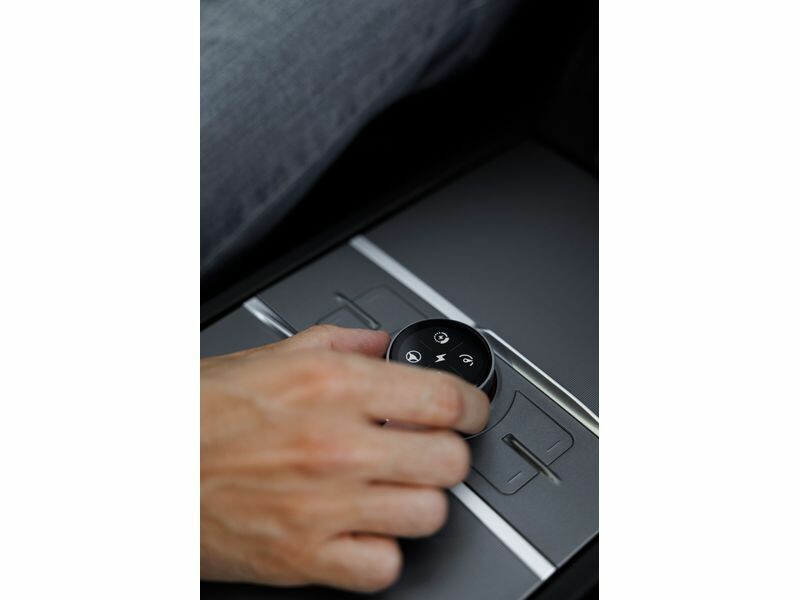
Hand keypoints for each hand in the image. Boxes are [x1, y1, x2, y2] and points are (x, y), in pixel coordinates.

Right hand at [201, 325, 489, 591]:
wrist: (143, 464)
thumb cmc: (197, 412)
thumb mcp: (269, 356)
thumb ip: (338, 342)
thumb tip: (381, 344)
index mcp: (331, 386)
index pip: (443, 399)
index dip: (471, 406)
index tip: (469, 411)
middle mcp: (335, 444)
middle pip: (450, 460)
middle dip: (446, 452)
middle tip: (427, 449)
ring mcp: (325, 504)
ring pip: (430, 514)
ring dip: (420, 501)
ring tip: (395, 489)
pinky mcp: (305, 555)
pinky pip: (384, 566)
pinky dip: (382, 552)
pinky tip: (363, 529)